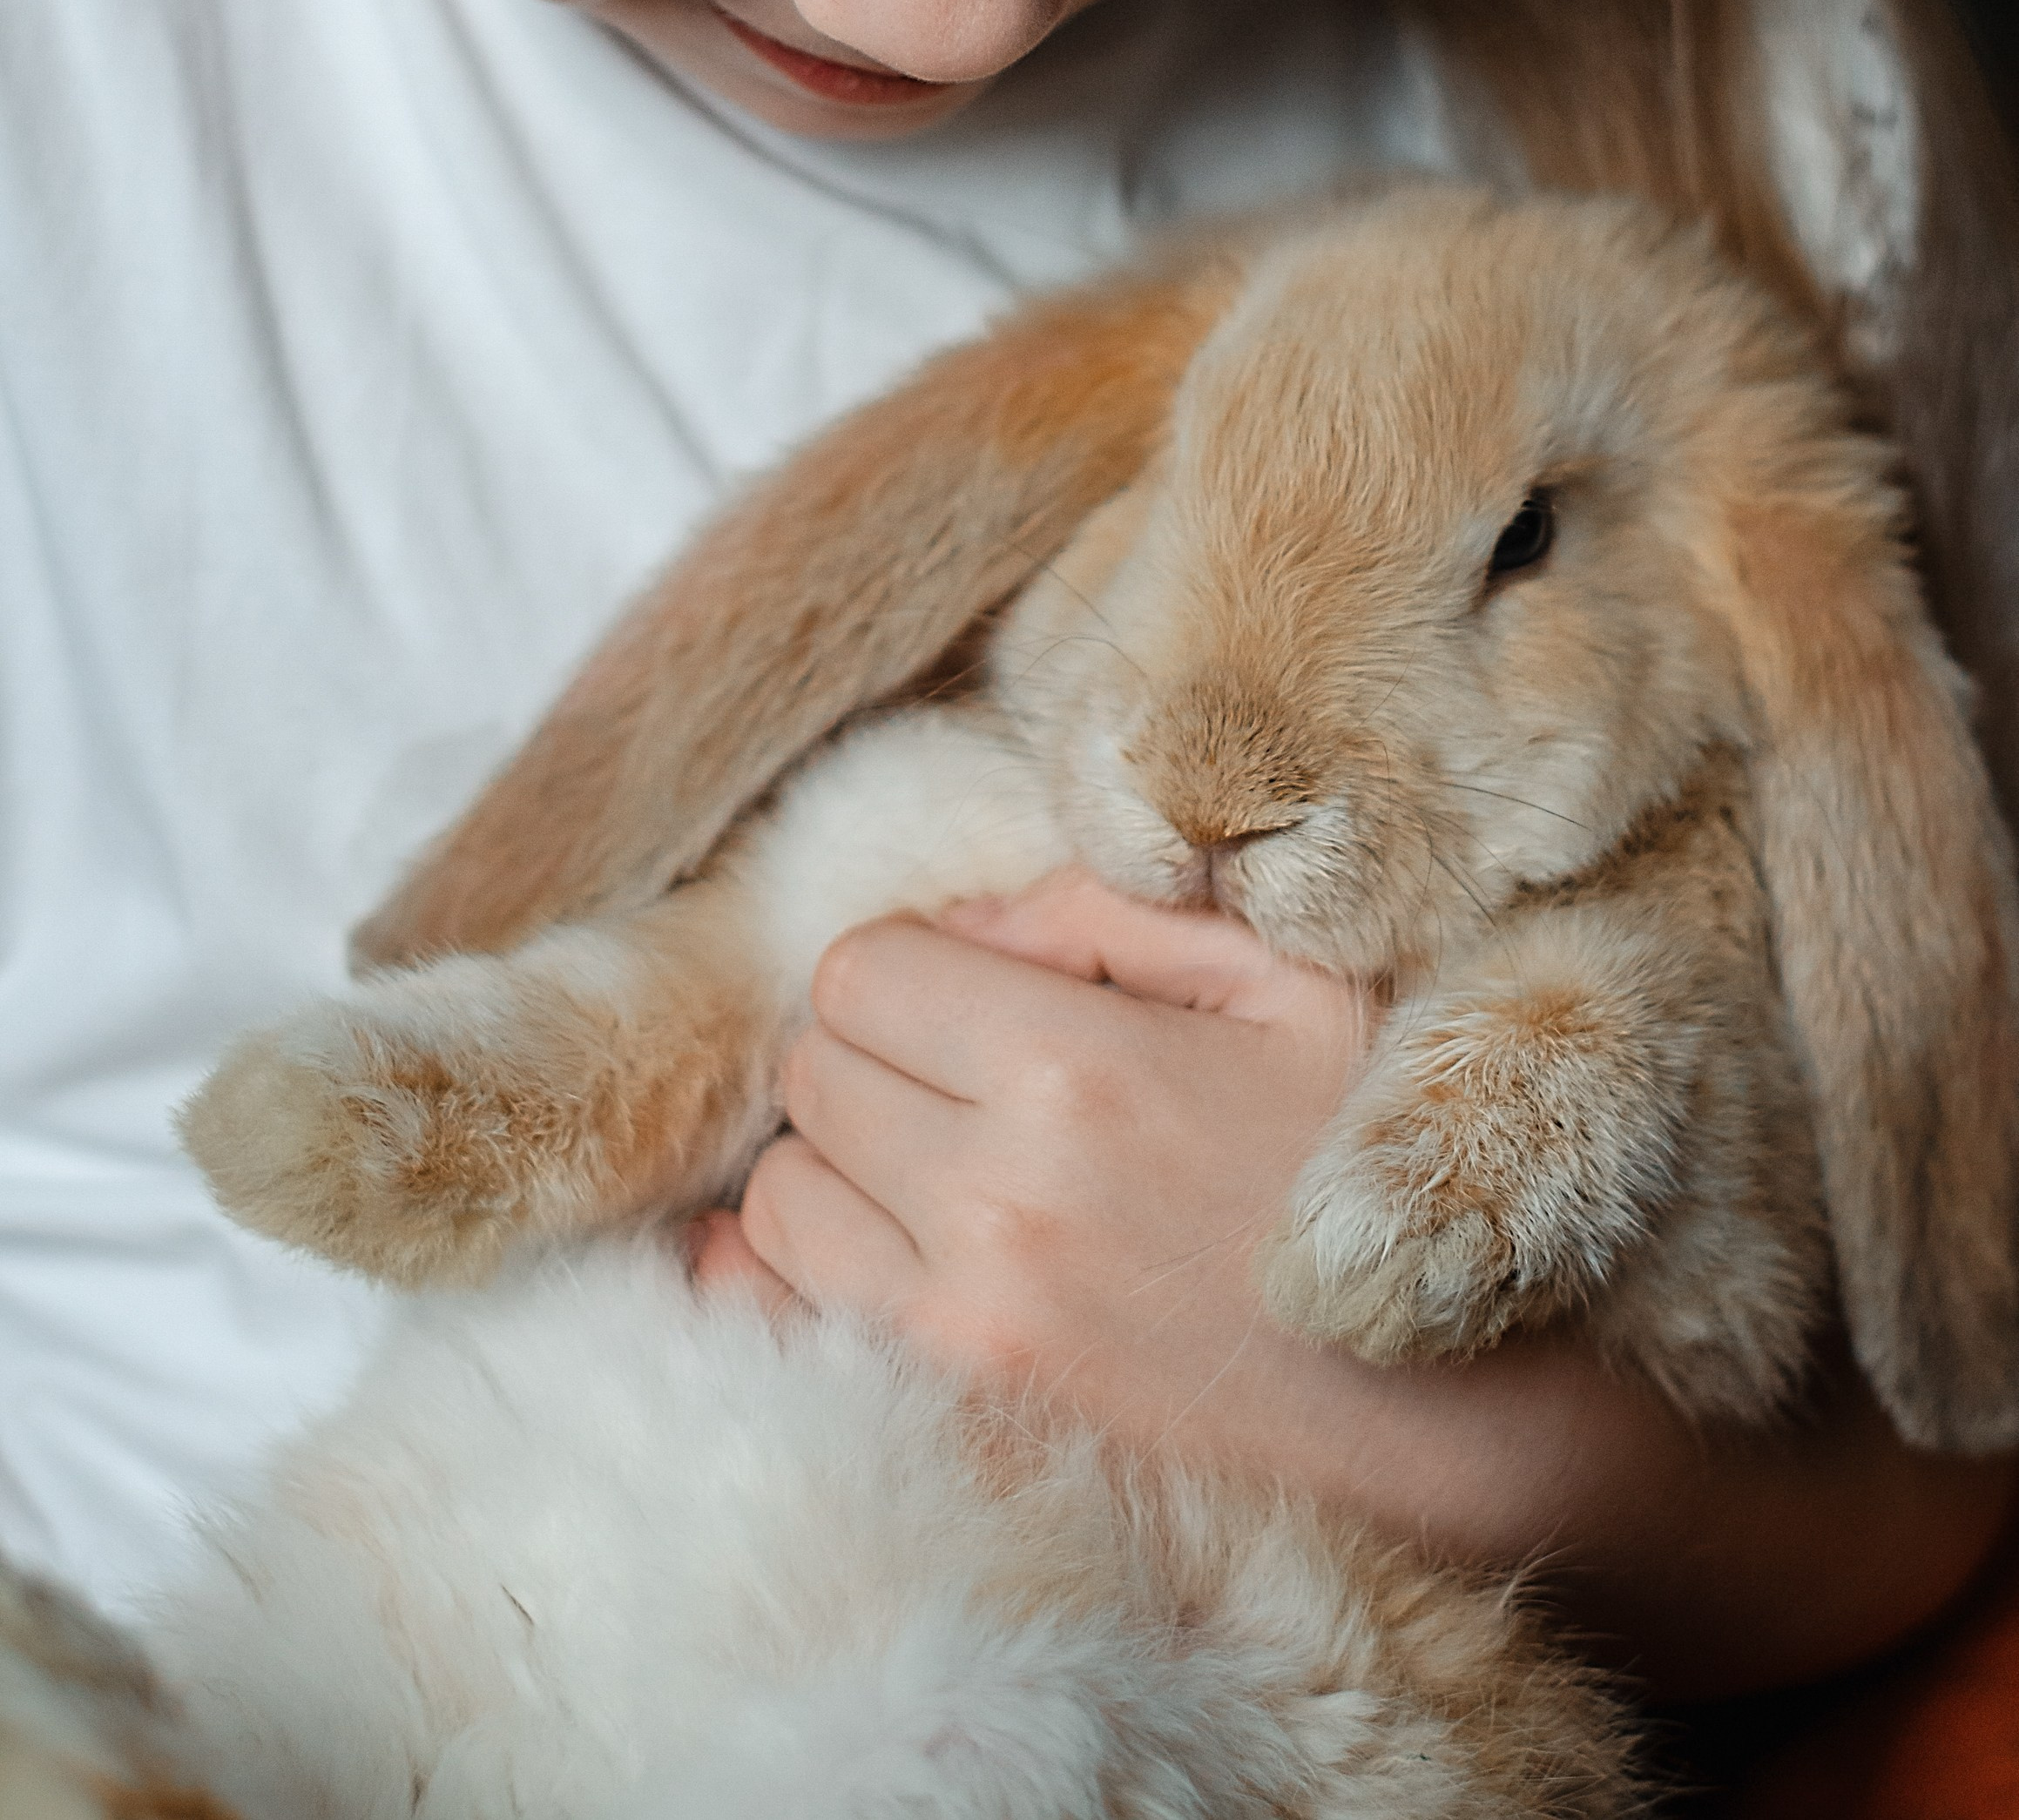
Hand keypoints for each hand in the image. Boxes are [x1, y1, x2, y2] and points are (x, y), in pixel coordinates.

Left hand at [693, 865, 1372, 1456]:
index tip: (982, 995)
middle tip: (971, 1077)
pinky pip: (786, 1320)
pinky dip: (794, 1277)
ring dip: (842, 1165)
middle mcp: (996, 1196)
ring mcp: (970, 1322)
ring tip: (944, 1166)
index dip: (915, 967)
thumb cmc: (1369, 1159)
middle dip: (877, 1055)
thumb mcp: (1283, 977)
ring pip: (782, 1199)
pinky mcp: (968, 1413)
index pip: (860, 971)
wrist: (1447, 1406)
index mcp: (1071, 1064)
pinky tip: (861, 1247)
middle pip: (814, 1076)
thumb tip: (960, 930)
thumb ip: (1103, 910)